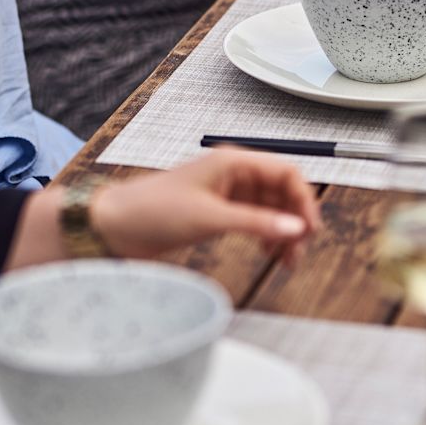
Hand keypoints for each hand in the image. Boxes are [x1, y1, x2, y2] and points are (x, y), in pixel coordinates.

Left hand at [91, 149, 319, 265]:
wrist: (115, 226)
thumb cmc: (154, 210)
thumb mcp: (210, 217)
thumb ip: (256, 223)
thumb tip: (297, 229)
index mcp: (234, 163)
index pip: (286, 174)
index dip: (303, 200)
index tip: (310, 230)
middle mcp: (234, 175)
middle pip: (281, 193)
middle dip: (295, 220)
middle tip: (299, 252)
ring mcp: (226, 194)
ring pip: (271, 209)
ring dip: (282, 231)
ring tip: (286, 261)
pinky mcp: (217, 213)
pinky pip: (254, 221)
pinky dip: (266, 236)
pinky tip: (268, 253)